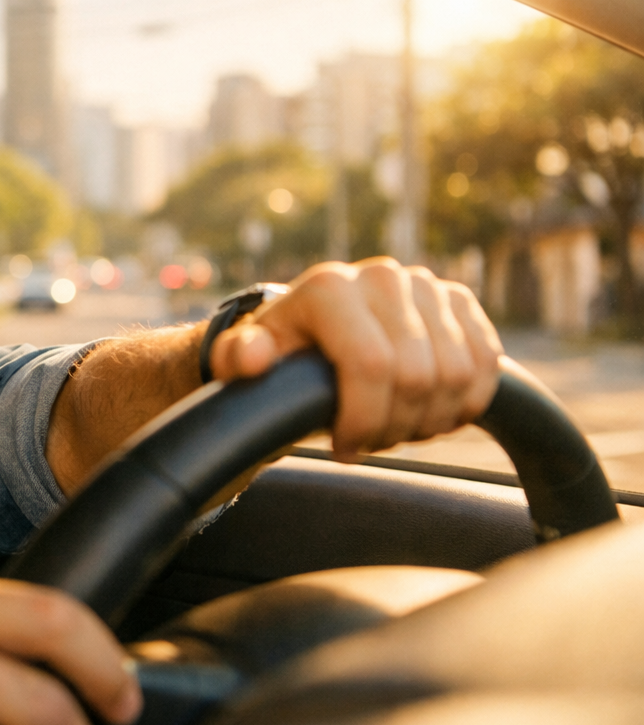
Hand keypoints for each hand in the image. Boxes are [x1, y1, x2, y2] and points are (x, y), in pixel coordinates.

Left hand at [208, 258, 502, 456]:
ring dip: (432, 420)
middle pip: (418, 376)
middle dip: (396, 426)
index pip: (371, 366)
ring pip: (459, 374)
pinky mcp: (459, 302)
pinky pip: (487, 364)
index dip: (366, 420)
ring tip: (396, 428)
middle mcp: (382, 277)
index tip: (345, 448)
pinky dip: (466, 402)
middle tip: (371, 442)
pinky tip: (430, 413)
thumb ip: (238, 358)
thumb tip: (253, 356)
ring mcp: (425, 286)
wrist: (318, 328)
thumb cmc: (282, 352)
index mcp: (330, 289)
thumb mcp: (247, 358)